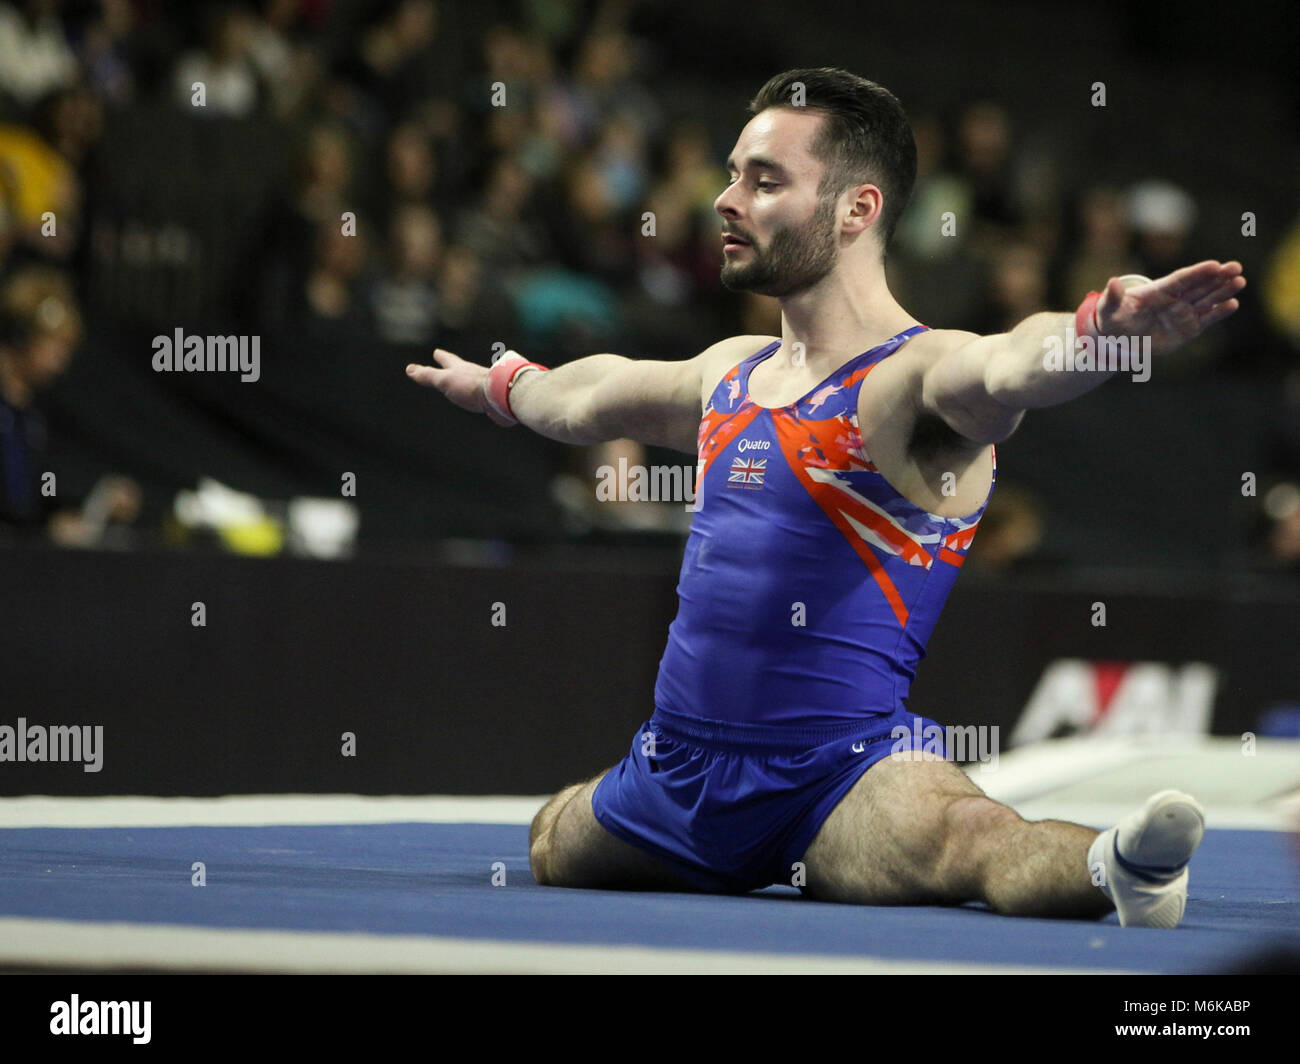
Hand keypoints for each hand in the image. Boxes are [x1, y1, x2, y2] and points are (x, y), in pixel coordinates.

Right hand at [406, 349, 514, 425]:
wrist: (500, 396)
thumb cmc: (471, 386)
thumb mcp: (444, 380)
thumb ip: (428, 376)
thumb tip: (410, 369)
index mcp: (461, 369)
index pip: (448, 360)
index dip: (441, 357)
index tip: (437, 352)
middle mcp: (474, 375)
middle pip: (463, 368)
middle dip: (454, 365)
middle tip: (449, 361)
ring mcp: (485, 386)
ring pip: (475, 381)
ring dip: (469, 380)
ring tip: (466, 383)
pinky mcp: (495, 399)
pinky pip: (486, 396)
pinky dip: (482, 396)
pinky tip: (485, 400)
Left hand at [1095, 260, 1244, 356]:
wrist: (1119, 338)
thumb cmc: (1114, 317)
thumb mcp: (1109, 308)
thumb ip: (1113, 297)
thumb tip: (1112, 282)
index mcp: (1159, 290)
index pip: (1181, 279)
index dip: (1197, 272)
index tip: (1214, 265)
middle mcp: (1175, 299)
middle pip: (1199, 286)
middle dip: (1218, 277)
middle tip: (1236, 268)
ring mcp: (1184, 313)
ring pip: (1206, 300)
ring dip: (1223, 291)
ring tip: (1239, 282)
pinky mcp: (1189, 328)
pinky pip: (1206, 319)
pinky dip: (1218, 313)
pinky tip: (1232, 304)